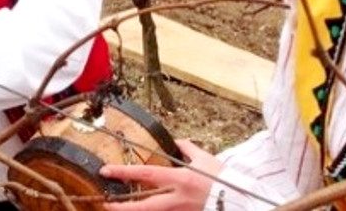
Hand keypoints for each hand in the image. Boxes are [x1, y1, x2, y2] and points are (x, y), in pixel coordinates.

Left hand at [101, 140, 222, 210]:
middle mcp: (177, 198)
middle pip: (143, 207)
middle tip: (105, 205)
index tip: (106, 170)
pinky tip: (145, 209)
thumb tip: (177, 141)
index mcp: (180, 179)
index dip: (124, 172)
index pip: (145, 174)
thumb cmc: (222, 177)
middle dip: (122, 208)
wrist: (240, 199)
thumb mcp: (204, 158)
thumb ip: (188, 149)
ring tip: (120, 210)